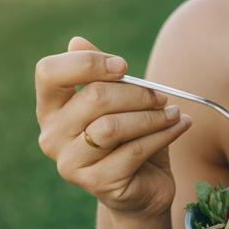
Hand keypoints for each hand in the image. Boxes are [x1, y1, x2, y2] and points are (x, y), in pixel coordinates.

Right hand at [35, 36, 192, 217]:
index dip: (88, 63)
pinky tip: (180, 126)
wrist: (143, 188)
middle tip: (162, 95)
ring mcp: (71, 163)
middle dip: (136, 92)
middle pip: (93, 97)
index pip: (49, 72)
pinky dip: (163, 134)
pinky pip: (134, 150)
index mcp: (50, 108)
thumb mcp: (117, 101)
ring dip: (151, 115)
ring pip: (112, 127)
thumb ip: (99, 73)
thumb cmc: (128, 137)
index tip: (123, 66)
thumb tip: (76, 41)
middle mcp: (51, 136)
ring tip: (173, 112)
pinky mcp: (97, 183)